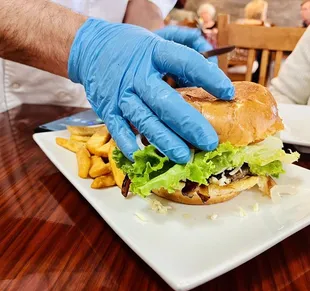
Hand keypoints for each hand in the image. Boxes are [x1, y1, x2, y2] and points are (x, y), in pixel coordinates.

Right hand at [68, 19, 233, 163]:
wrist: (91, 48)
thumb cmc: (132, 48)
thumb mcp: (157, 37)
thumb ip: (186, 42)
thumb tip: (214, 52)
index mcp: (154, 53)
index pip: (185, 62)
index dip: (208, 77)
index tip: (228, 92)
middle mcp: (137, 75)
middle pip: (165, 101)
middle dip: (188, 124)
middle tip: (209, 142)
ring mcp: (121, 94)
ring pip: (144, 120)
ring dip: (164, 141)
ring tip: (184, 157)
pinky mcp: (106, 109)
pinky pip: (117, 129)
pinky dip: (129, 143)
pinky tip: (141, 156)